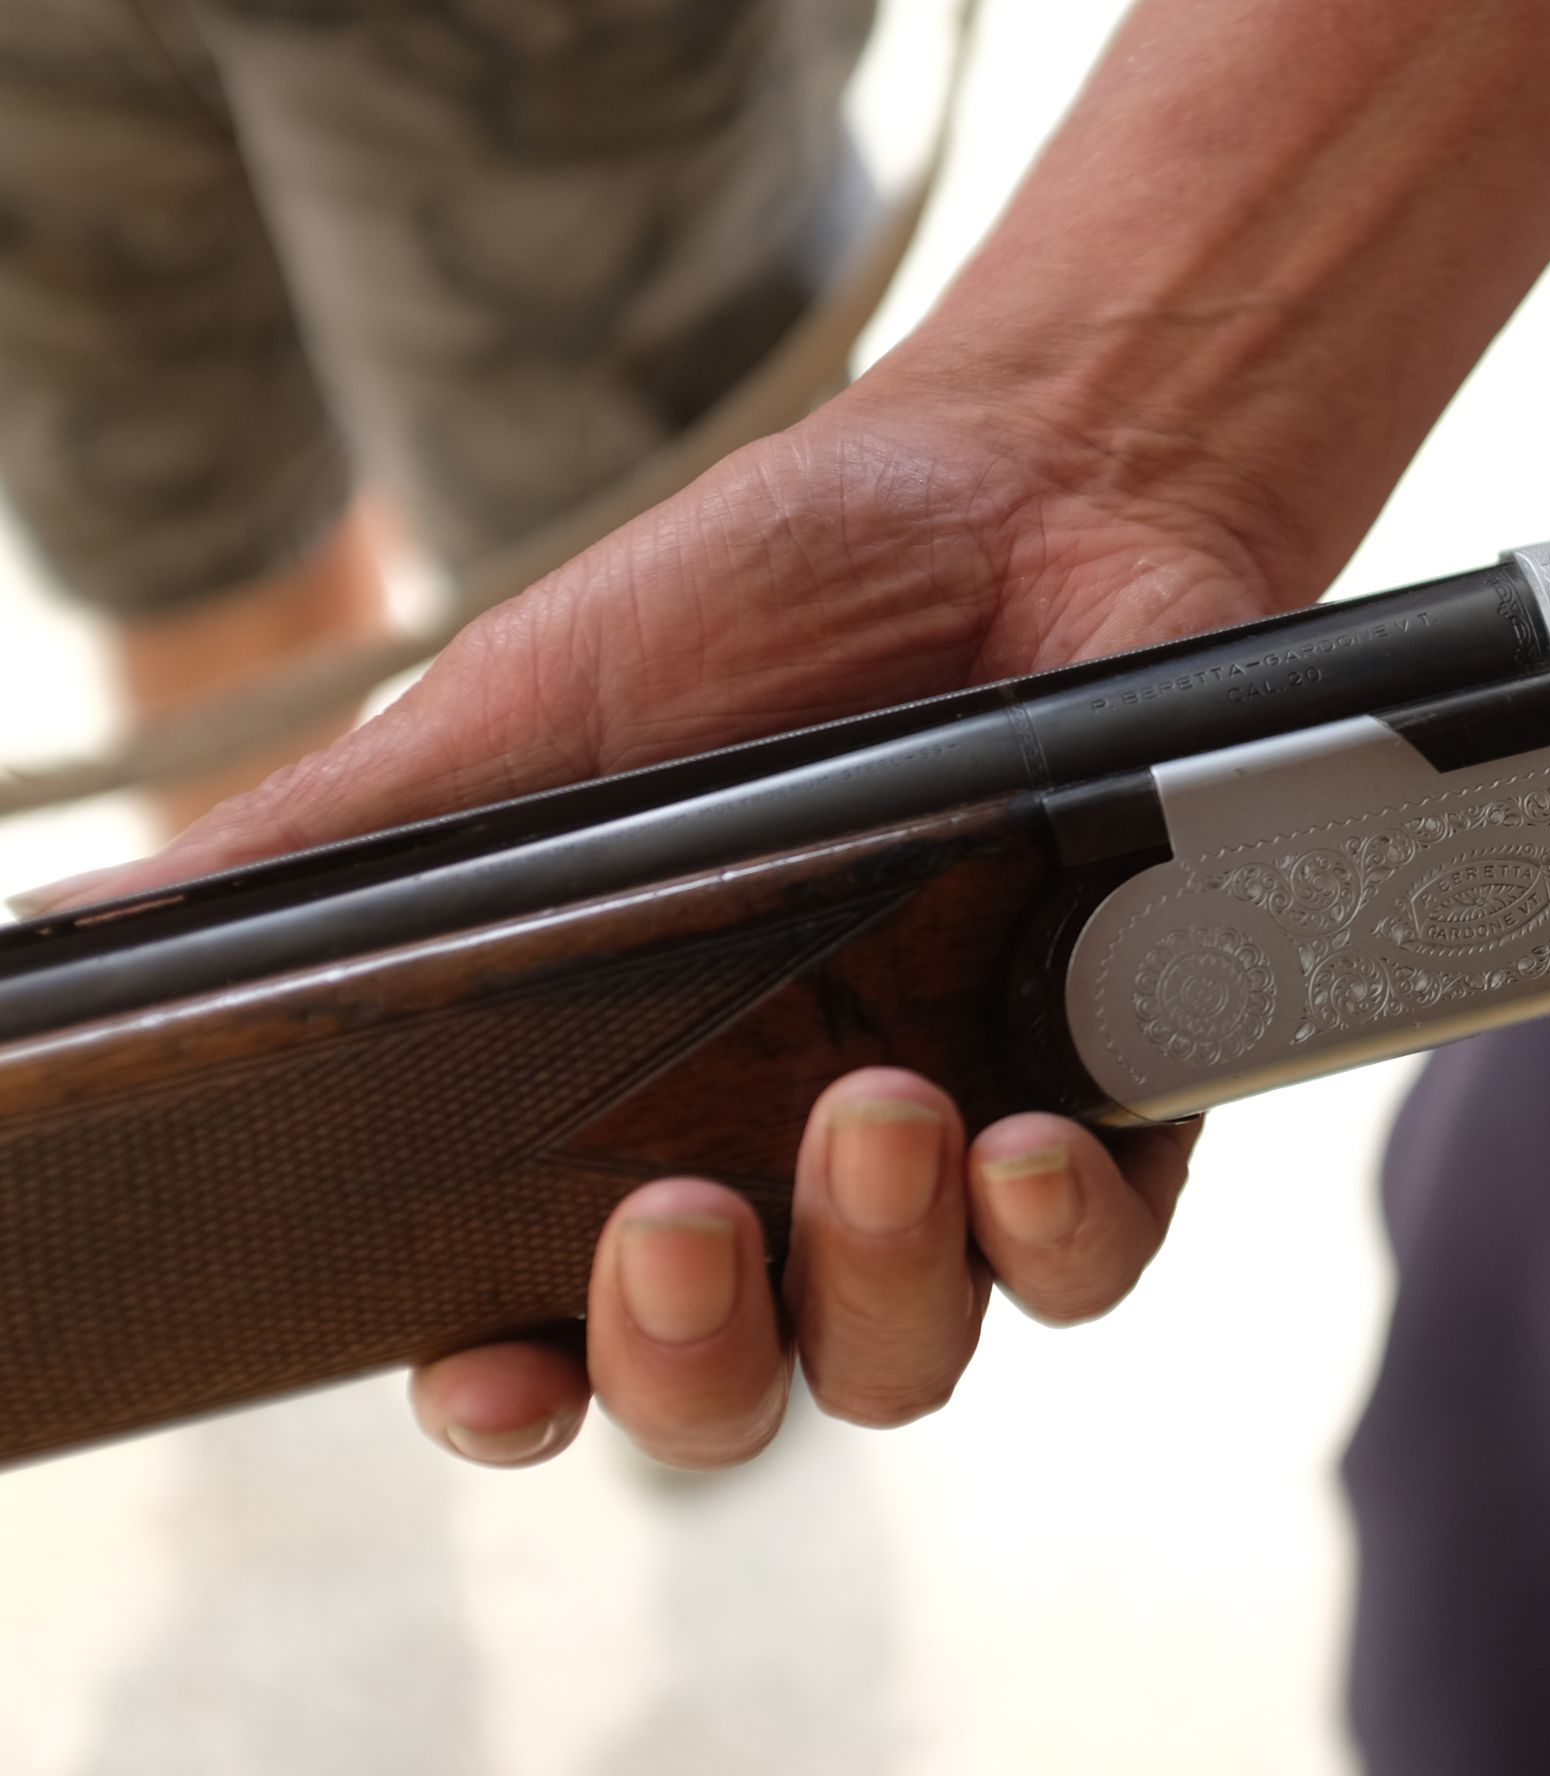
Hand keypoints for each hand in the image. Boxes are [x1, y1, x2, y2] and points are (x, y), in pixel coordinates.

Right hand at [61, 362, 1294, 1466]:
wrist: (1021, 492)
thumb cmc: (760, 607)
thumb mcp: (524, 720)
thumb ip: (337, 858)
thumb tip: (74, 945)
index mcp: (615, 1107)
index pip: (540, 1324)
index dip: (516, 1388)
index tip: (493, 1377)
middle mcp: (776, 1161)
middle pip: (726, 1384)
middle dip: (689, 1357)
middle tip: (676, 1223)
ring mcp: (950, 1142)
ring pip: (903, 1351)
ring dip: (879, 1277)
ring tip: (880, 1114)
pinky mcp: (1115, 1101)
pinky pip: (1092, 1260)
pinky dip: (1057, 1239)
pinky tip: (1023, 1144)